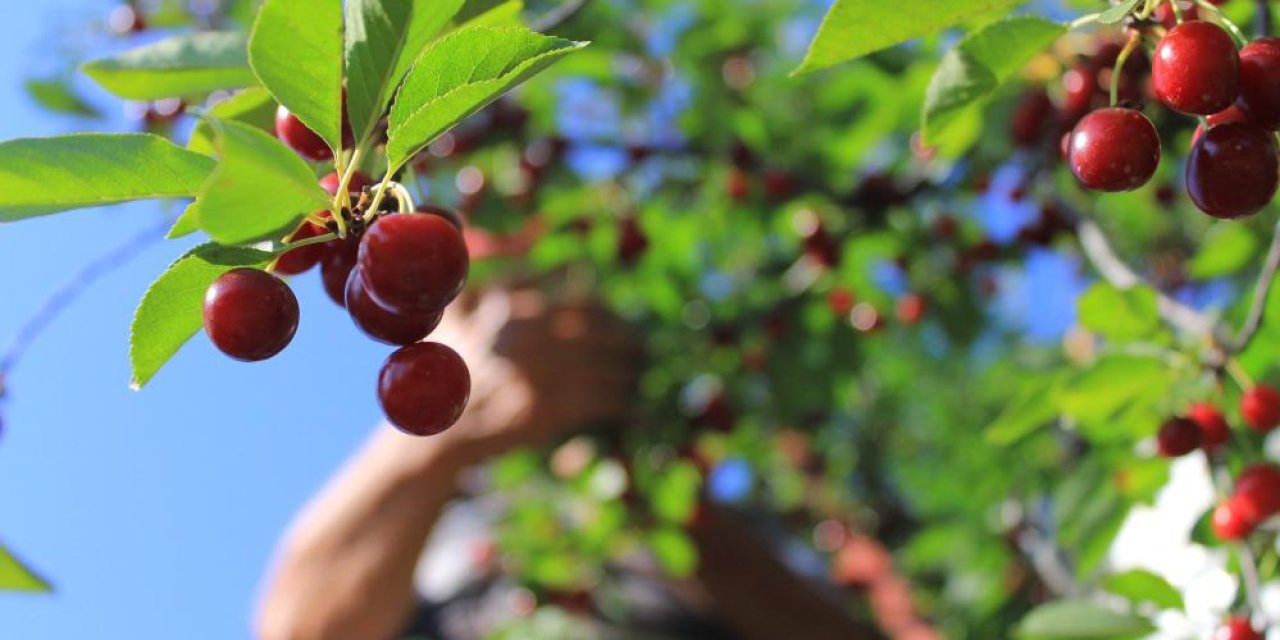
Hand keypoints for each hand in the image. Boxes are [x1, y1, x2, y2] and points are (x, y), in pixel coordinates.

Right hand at [430, 287, 642, 463]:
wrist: (438, 428)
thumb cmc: (450, 367)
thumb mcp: (459, 312)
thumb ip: (502, 281)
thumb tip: (555, 265)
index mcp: (516, 309)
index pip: (581, 304)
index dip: (608, 314)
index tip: (620, 321)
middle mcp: (530, 336)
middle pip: (600, 334)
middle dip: (627, 342)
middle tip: (643, 348)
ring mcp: (539, 373)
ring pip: (604, 367)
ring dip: (630, 373)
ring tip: (640, 376)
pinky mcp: (547, 409)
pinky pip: (600, 402)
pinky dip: (623, 405)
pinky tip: (635, 409)